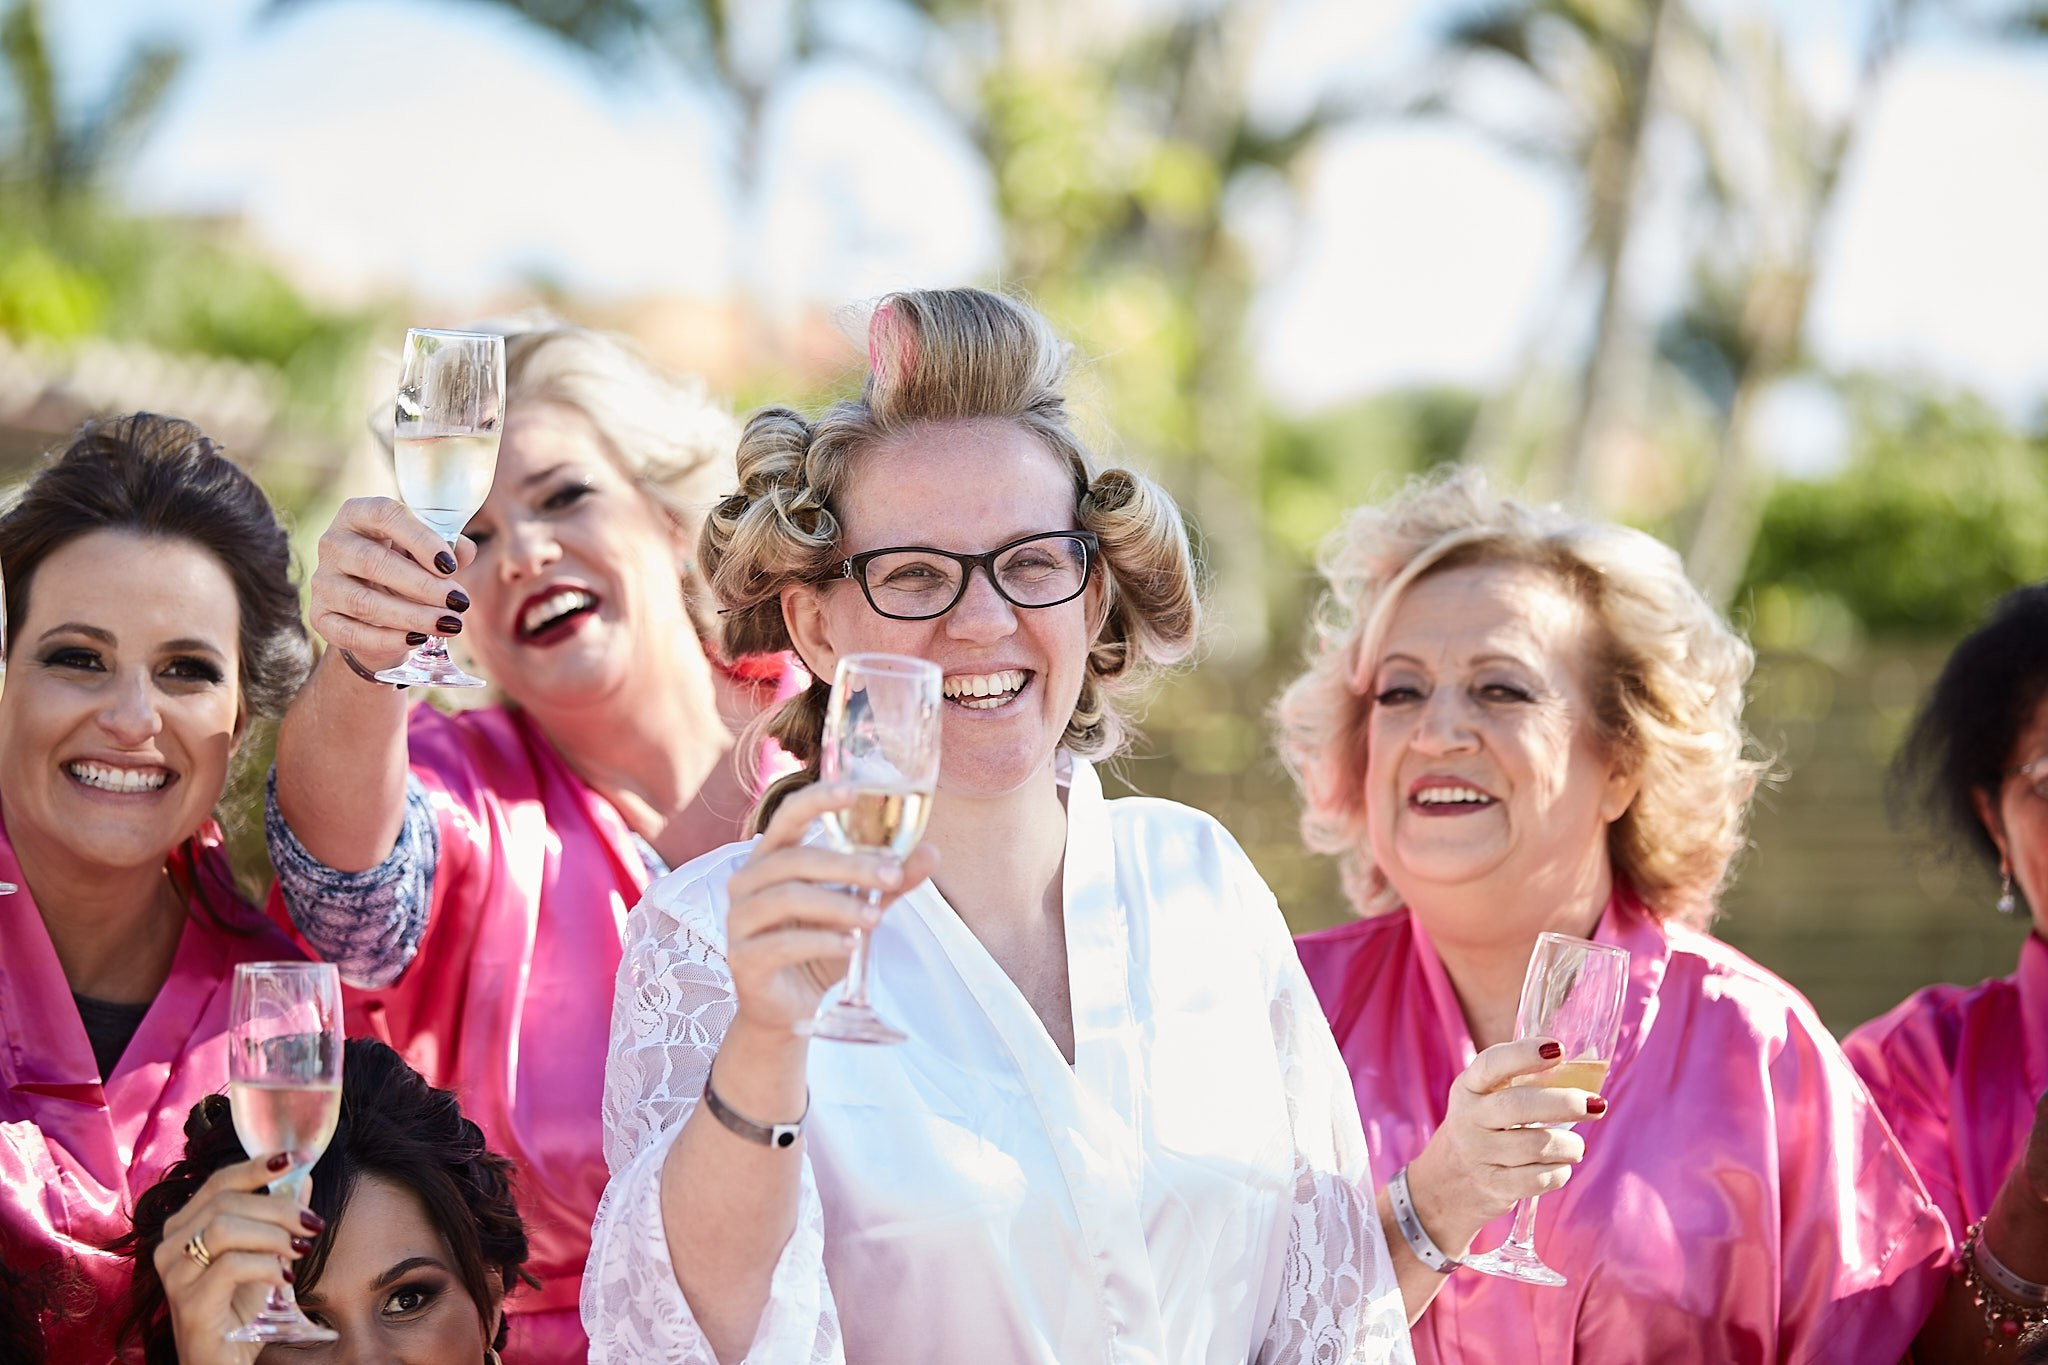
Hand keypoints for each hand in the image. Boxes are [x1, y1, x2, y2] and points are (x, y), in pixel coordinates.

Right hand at [153, 1153, 324, 1364]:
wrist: (224, 1362)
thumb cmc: (239, 1309)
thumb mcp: (263, 1255)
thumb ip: (277, 1217)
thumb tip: (301, 1177)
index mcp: (183, 1228)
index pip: (218, 1182)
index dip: (256, 1167)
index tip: (294, 1160)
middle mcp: (170, 1247)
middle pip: (226, 1202)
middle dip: (279, 1207)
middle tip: (311, 1224)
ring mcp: (175, 1275)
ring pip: (225, 1229)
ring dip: (273, 1235)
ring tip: (298, 1251)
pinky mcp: (189, 1303)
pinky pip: (231, 1266)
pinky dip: (267, 1266)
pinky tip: (283, 1279)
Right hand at [308, 496, 475, 669]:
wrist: (375, 608)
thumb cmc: (406, 565)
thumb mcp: (427, 550)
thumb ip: (448, 547)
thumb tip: (464, 551)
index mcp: (358, 514)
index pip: (384, 515)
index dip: (420, 539)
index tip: (450, 565)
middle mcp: (333, 543)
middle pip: (373, 562)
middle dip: (422, 585)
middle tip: (459, 601)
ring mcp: (323, 581)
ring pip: (363, 602)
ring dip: (411, 616)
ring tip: (449, 624)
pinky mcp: (320, 616)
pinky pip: (351, 633)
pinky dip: (388, 639)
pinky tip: (418, 639)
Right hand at [724, 783, 938, 1036]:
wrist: (788, 1007)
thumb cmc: (818, 946)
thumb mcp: (858, 910)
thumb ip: (887, 882)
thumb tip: (930, 852)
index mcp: (771, 858)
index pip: (788, 815)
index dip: (817, 799)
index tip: (852, 791)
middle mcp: (747, 881)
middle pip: (795, 860)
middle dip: (848, 866)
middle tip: (892, 877)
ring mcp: (738, 920)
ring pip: (787, 898)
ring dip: (838, 905)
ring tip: (876, 919)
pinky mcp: (742, 958)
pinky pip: (782, 943)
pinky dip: (821, 942)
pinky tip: (851, 946)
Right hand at [1404, 1037, 1609, 1258]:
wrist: (1441, 1186)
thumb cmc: (1480, 1132)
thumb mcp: (1484, 1102)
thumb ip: (1522, 1084)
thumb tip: (1587, 1062)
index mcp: (1468, 1088)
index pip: (1492, 1063)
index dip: (1525, 1054)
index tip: (1559, 1049)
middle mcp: (1469, 1119)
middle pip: (1518, 1105)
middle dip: (1564, 1103)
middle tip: (1596, 1104)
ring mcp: (1479, 1155)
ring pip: (1537, 1146)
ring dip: (1569, 1146)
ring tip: (1575, 1146)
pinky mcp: (1494, 1186)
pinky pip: (1539, 1179)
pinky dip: (1559, 1172)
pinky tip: (1559, 1166)